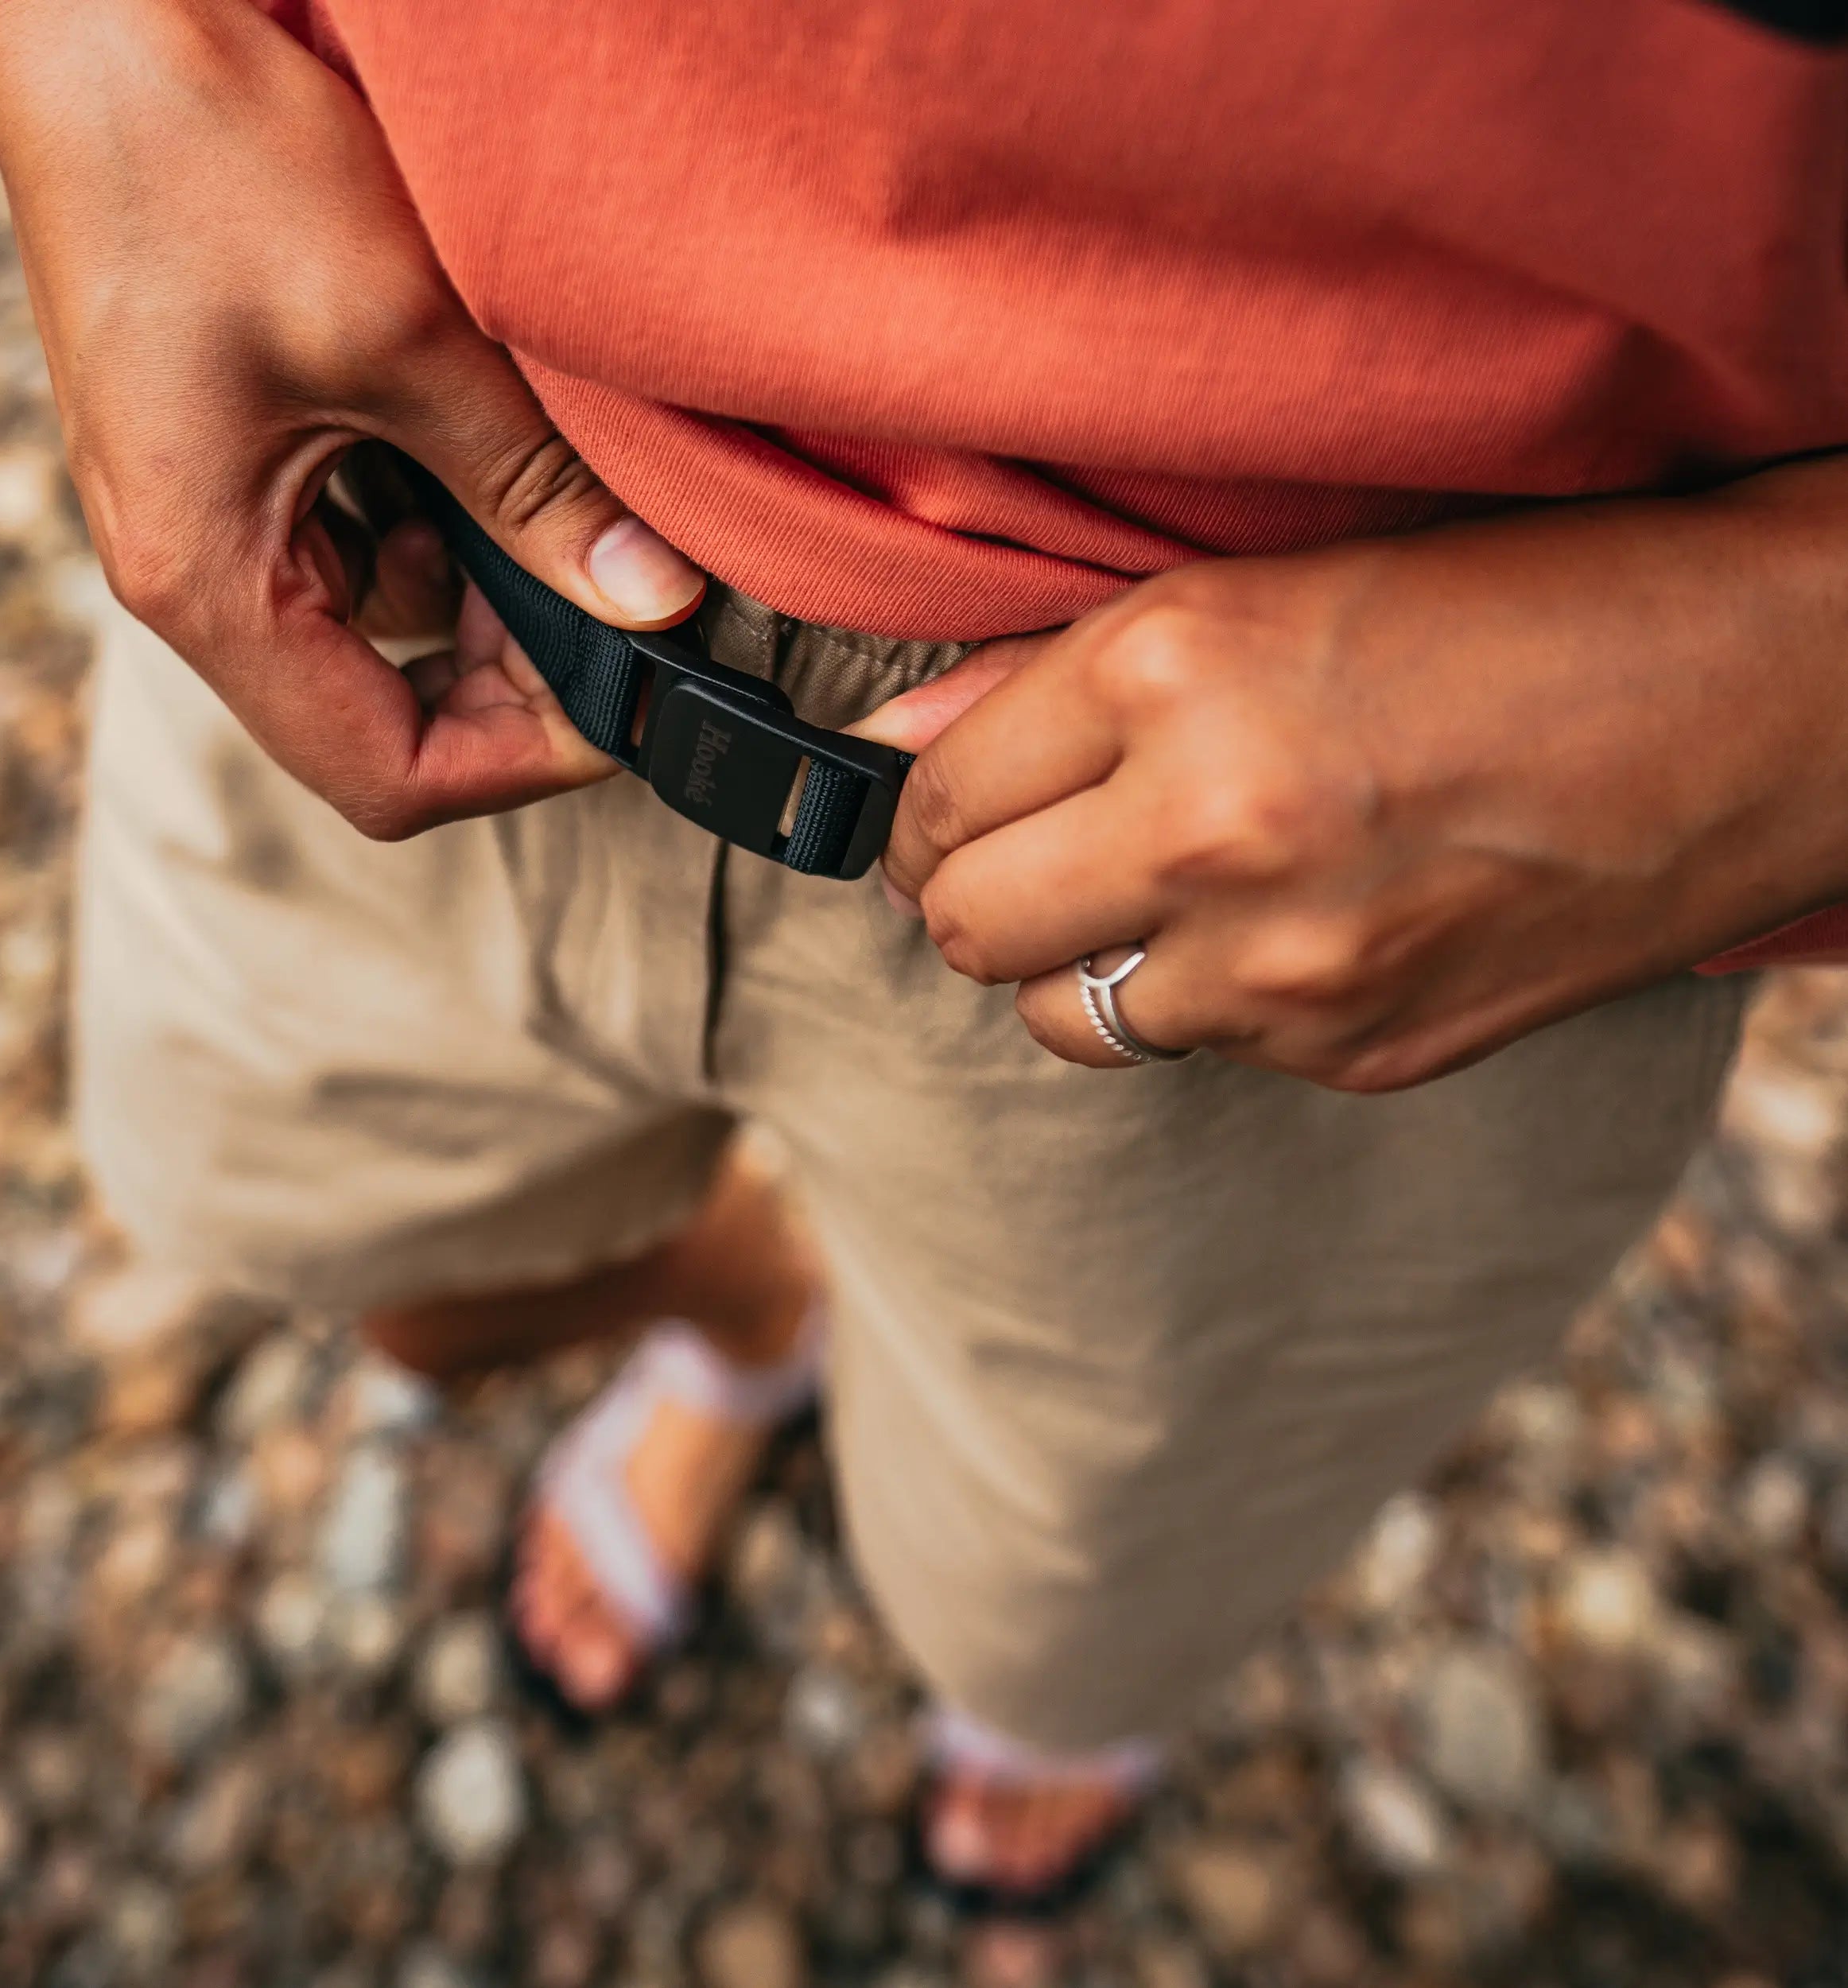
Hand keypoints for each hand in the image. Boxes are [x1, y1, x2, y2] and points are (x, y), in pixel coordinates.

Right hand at [0, 0, 703, 837]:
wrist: (96, 22)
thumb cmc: (207, 159)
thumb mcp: (410, 337)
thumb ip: (533, 489)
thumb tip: (653, 602)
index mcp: (208, 583)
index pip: (384, 773)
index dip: (520, 759)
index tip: (621, 700)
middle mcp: (197, 575)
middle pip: (388, 716)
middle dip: (515, 669)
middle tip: (618, 592)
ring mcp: (214, 520)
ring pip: (388, 626)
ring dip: (488, 586)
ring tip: (559, 499)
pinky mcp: (239, 462)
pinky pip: (361, 542)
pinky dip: (442, 517)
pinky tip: (483, 443)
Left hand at [864, 457, 1847, 1089]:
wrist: (1756, 703)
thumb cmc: (1524, 607)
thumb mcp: (1270, 583)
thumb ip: (1054, 675)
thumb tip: (900, 742)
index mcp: (1177, 673)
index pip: (940, 798)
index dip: (921, 811)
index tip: (942, 810)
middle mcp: (1214, 831)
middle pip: (967, 930)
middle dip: (967, 896)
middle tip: (1012, 860)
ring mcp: (1288, 966)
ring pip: (1063, 1018)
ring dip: (1077, 963)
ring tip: (1149, 897)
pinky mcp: (1354, 1053)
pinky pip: (1200, 1048)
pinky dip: (1206, 999)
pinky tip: (1282, 924)